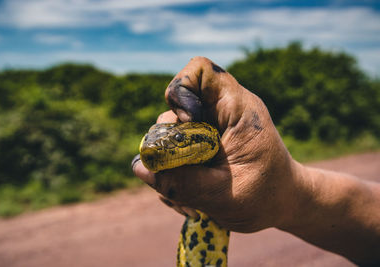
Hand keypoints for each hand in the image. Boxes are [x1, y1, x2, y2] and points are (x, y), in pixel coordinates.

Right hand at [133, 56, 298, 232]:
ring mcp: (207, 129)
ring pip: (168, 136)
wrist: (282, 203)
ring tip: (190, 201)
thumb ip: (183, 182)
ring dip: (169, 171)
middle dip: (170, 148)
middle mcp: (219, 113)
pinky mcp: (200, 145)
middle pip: (173, 110)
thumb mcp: (225, 196)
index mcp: (237, 109)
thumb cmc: (266, 196)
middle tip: (183, 182)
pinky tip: (190, 199)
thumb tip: (140, 166)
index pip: (201, 71)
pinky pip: (172, 153)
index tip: (186, 123)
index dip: (182, 90)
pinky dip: (173, 177)